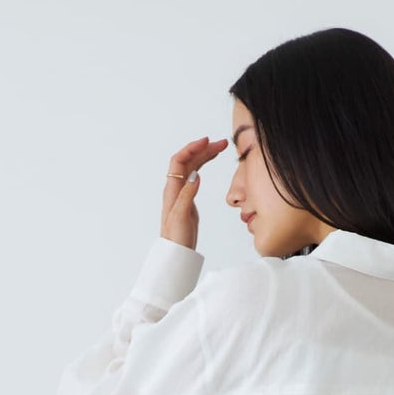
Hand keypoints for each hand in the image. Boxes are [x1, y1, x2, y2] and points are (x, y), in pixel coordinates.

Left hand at [161, 135, 228, 250]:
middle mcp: (176, 188)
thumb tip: (195, 174)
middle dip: (203, 149)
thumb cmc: (176, 237)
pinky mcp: (189, 199)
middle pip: (188, 161)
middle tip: (221, 143)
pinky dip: (203, 166)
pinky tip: (210, 163)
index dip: (192, 148)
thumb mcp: (181, 216)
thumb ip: (187, 195)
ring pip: (192, 167)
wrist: (176, 252)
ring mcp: (182, 193)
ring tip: (219, 148)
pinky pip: (195, 176)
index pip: (179, 161)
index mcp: (172, 190)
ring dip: (204, 156)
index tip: (206, 141)